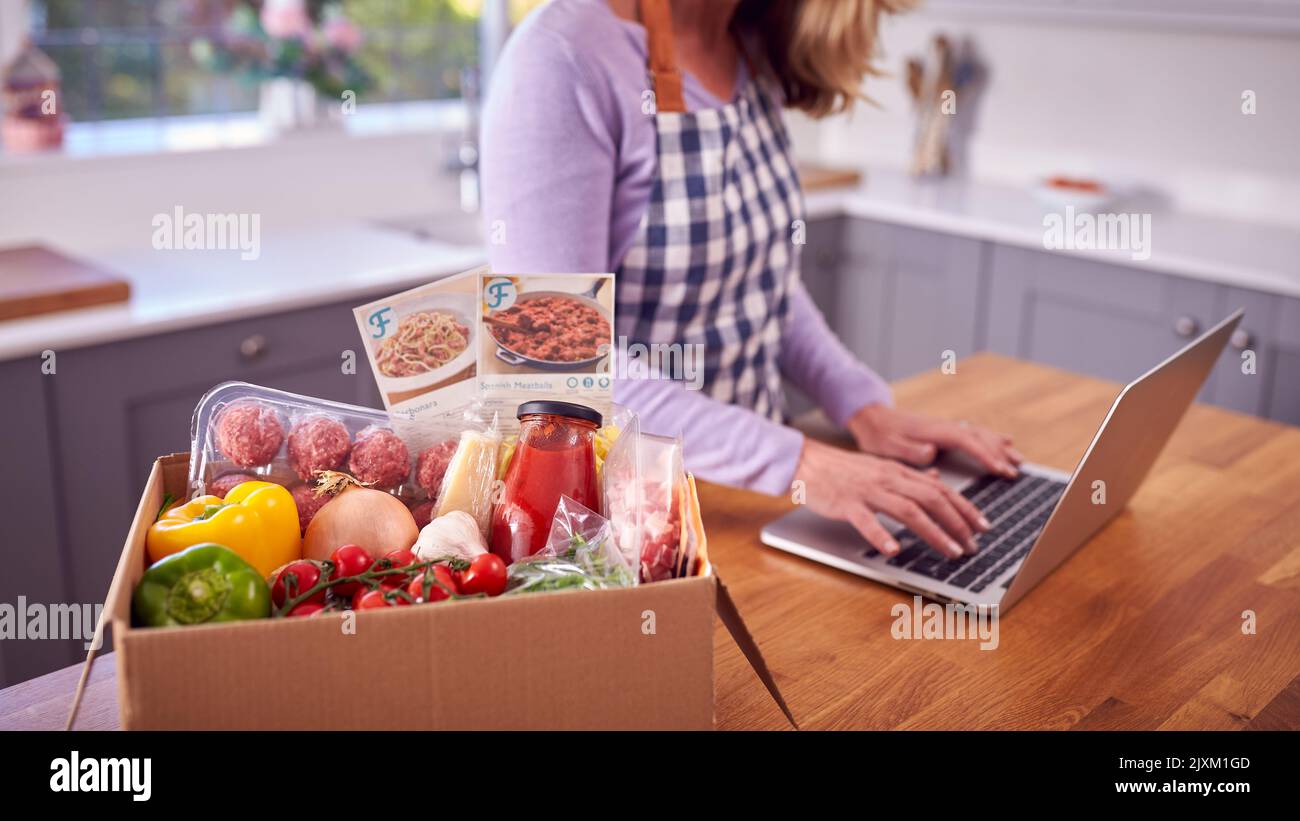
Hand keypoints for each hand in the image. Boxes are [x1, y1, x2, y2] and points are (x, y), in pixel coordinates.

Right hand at [793, 439, 990, 558]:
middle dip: (957, 523)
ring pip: (908, 510)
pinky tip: (894, 550)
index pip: (941, 490)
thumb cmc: (843, 470)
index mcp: (898, 472)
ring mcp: (868, 491)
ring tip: (950, 552)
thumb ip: (909, 475)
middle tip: (972, 546)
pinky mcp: (847, 503)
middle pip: (931, 499)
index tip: (983, 527)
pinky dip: (881, 535)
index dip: (965, 508)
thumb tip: (936, 480)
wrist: (808, 462)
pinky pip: (867, 520)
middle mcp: (889, 479)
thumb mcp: (881, 467)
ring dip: (934, 532)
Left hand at [846, 404, 1022, 478]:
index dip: (986, 456)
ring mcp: (946, 427)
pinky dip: (992, 439)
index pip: (967, 442)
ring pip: (980, 434)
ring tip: (1018, 460)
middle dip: (999, 454)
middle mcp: (944, 426)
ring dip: (1000, 447)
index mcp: (934, 431)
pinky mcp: (945, 430)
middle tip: (1015, 471)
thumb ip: (910, 450)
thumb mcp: (889, 446)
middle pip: (979, 437)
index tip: (1001, 470)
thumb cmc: (878, 435)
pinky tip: (1004, 443)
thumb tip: (932, 452)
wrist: (871, 418)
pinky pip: (975, 433)